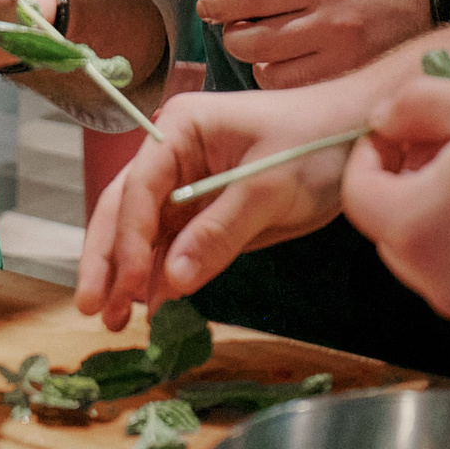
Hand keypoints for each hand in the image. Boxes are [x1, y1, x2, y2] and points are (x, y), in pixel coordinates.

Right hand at [74, 77, 363, 331]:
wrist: (358, 137)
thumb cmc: (315, 144)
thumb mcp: (269, 188)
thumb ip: (218, 233)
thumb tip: (170, 281)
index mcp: (180, 129)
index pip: (139, 186)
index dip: (128, 238)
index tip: (127, 283)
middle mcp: (173, 154)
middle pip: (126, 208)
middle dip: (107, 259)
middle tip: (91, 307)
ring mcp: (187, 183)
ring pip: (144, 233)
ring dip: (127, 274)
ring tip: (111, 319)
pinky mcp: (205, 211)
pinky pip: (173, 246)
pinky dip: (159, 276)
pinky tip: (148, 308)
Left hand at [197, 0, 436, 86]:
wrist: (430, 0)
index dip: (219, 3)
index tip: (208, 6)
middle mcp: (331, 19)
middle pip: (251, 38)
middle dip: (234, 32)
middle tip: (242, 24)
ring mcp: (341, 55)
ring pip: (266, 69)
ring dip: (255, 58)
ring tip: (269, 43)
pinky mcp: (347, 80)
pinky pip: (291, 87)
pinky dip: (278, 76)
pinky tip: (288, 61)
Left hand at [342, 74, 449, 326]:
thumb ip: (413, 105)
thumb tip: (382, 121)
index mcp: (414, 228)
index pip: (358, 194)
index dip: (370, 153)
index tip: (398, 128)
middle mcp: (437, 282)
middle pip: (391, 229)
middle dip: (405, 183)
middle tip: (444, 142)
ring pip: (432, 254)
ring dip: (441, 212)